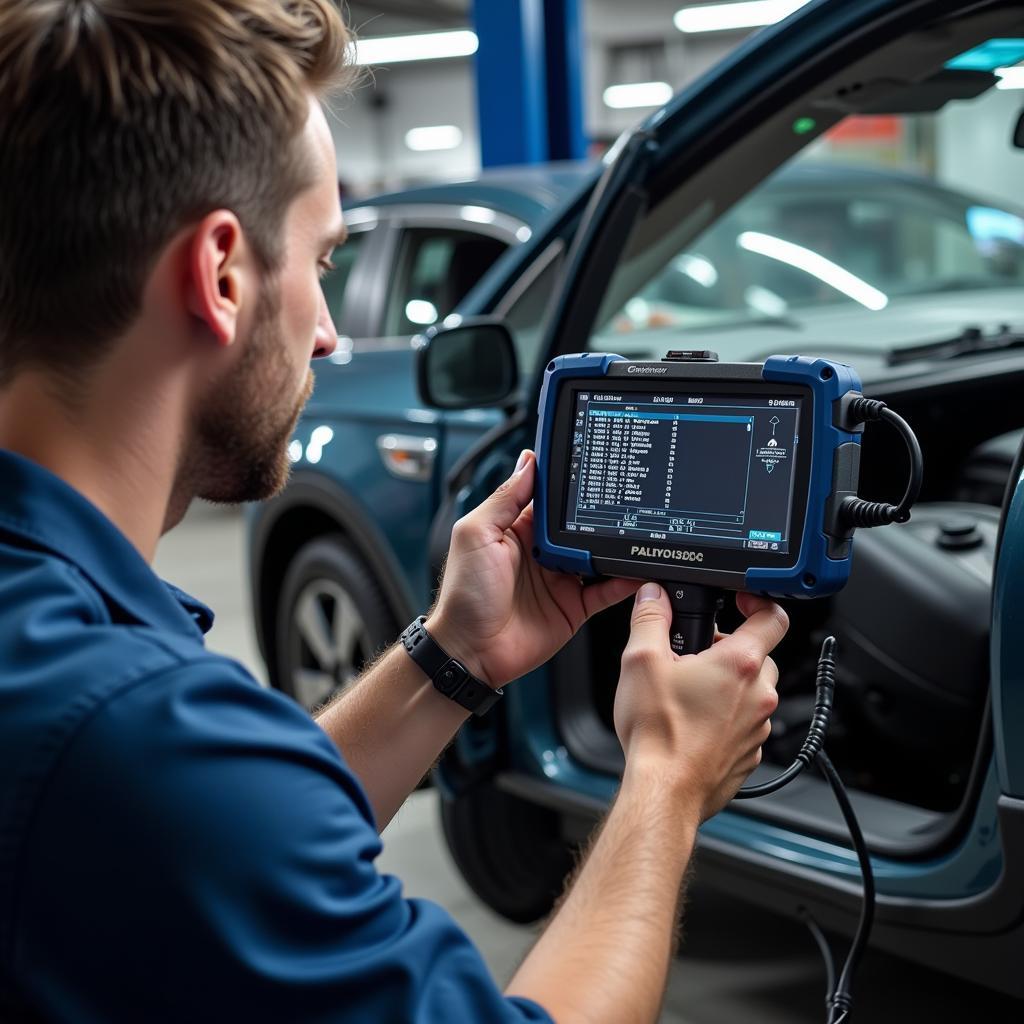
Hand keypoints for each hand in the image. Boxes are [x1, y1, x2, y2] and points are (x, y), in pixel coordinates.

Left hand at [425, 450, 639, 686]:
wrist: (471, 651)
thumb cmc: (463, 595)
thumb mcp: (476, 534)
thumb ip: (505, 499)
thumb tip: (528, 463)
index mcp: (516, 529)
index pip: (548, 498)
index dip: (567, 483)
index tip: (590, 466)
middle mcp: (541, 552)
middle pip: (579, 525)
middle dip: (600, 514)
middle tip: (621, 500)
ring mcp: (560, 580)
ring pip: (598, 555)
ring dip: (614, 546)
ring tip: (634, 532)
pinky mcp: (574, 607)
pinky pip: (606, 591)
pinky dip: (624, 580)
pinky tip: (636, 569)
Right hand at [613, 584, 786, 819]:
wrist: (665, 790)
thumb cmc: (658, 733)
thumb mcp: (641, 660)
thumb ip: (649, 619)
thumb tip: (653, 597)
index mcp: (739, 664)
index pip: (773, 617)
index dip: (758, 600)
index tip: (741, 599)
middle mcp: (759, 695)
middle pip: (760, 654)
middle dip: (731, 648)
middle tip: (698, 654)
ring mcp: (758, 727)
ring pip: (753, 691)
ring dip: (729, 685)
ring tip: (691, 692)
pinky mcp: (750, 753)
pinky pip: (746, 724)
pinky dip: (727, 717)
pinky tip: (694, 722)